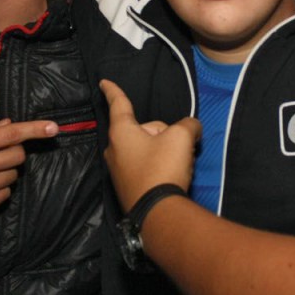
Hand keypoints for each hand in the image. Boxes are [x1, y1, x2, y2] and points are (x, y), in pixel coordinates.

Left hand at [100, 79, 200, 209]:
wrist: (158, 212)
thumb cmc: (163, 168)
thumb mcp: (181, 138)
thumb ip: (188, 125)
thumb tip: (191, 128)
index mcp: (121, 132)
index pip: (119, 104)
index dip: (113, 91)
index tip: (103, 82)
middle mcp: (113, 149)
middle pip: (143, 129)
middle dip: (161, 133)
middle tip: (178, 147)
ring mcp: (118, 170)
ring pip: (146, 148)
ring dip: (162, 151)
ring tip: (176, 166)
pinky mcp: (126, 187)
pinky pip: (144, 166)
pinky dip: (157, 167)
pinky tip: (169, 178)